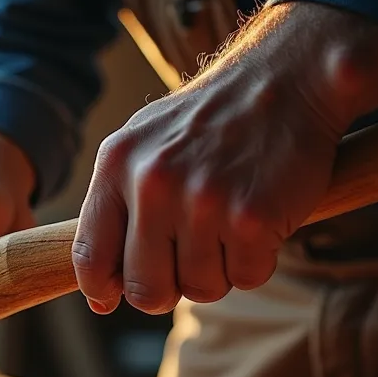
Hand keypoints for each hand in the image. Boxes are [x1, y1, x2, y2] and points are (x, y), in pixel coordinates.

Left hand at [72, 1, 377, 314]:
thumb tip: (100, 290)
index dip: (103, 289)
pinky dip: (257, 261)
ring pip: (200, 290)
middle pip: (145, 290)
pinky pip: (246, 278)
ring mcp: (202, 202)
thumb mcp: (144, 145)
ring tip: (230, 225)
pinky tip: (260, 222)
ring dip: (219, 271)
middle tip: (190, 261)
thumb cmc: (211, 121)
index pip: (90, 256)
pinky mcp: (252, 218)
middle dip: (168, 289)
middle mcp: (153, 184)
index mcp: (117, 164)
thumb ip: (116, 208)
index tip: (112, 298)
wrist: (287, 79)